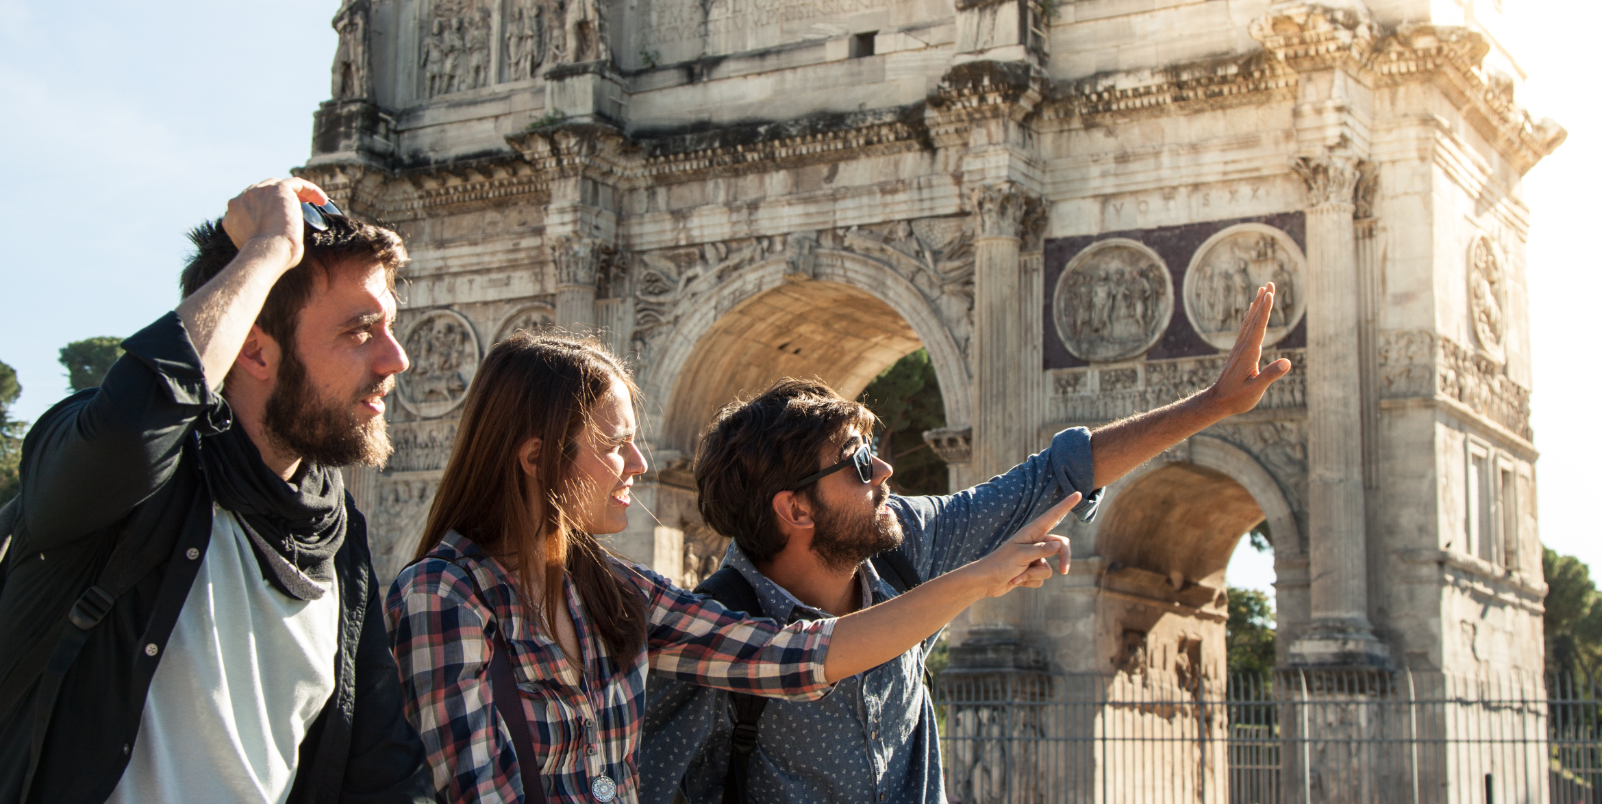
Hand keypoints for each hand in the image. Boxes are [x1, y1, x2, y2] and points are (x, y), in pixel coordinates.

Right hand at [221, 178, 330, 272]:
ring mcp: (257, 192)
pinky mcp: (277, 189)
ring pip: (278, 186)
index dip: (265, 208)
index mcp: (232, 216)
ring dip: (294, 193)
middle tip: (296, 206)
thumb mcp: (258, 248)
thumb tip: (283, 241)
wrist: (267, 254)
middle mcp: (241, 201)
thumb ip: (262, 237)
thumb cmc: (267, 260)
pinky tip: (322, 200)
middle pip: (261, 192)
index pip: (249, 206)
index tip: (280, 217)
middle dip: (277, 197)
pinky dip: (310, 190)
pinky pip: (296, 183)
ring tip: (312, 202)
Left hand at [965, 491, 1081, 597]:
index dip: (1066, 505)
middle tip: (1065, 571)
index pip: (1053, 516)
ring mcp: (1033, 558)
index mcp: (1031, 533)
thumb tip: (1060, 544)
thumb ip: (1042, 549)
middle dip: (1064, 558)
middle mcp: (1034, 543)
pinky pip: (1041, 578)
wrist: (985, 582)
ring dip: (1033, 574)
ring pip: (1049, 568)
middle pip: (1060, 546)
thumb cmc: (1000, 564)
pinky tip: (1015, 580)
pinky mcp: (1030, 571)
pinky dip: (1029, 582)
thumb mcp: (1021, 555)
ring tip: (1016, 574)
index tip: (1078, 493)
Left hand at [1204, 283, 1291, 416]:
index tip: (1270, 294)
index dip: (1265, 310)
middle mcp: (1243, 346)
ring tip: (1262, 291)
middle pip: (1254, 319)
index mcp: (1249, 352)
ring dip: (1256, 306)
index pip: (1259, 327)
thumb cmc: (1237, 398)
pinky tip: (1252, 312)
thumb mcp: (1255, 389)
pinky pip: (1246, 329)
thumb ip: (1270, 375)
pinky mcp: (1240, 352)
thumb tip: (1287, 363)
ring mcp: (1240, 348)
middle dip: (1263, 301)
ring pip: (1249, 322)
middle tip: (1269, 283)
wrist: (1218, 402)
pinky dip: (1251, 317)